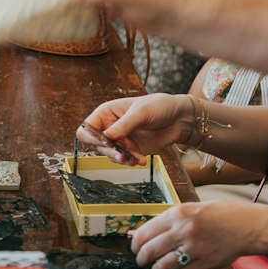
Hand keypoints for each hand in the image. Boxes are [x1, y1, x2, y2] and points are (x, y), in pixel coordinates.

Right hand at [76, 94, 191, 164]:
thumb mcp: (141, 113)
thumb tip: (107, 137)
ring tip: (135, 159)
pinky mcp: (131, 150)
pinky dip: (132, 161)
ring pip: (111, 155)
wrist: (180, 118)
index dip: (90, 136)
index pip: (87, 128)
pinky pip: (125, 160)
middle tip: (122, 156)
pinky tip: (142, 160)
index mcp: (107, 113)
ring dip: (122, 159)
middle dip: (110, 151)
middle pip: (98, 144)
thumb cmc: (159, 107)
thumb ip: (124, 125)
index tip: (103, 142)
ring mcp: (121, 140)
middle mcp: (110, 127)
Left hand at [130, 202, 267, 268]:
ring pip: (162, 267)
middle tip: (143, 262)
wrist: (248, 225)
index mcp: (177, 214)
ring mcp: (195, 248)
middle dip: (142, 260)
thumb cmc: (218, 216)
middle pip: (149, 252)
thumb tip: (140, 233)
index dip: (135, 245)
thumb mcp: (190, 209)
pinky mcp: (206, 263)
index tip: (135, 249)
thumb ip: (167, 221)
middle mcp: (184, 230)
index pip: (144, 233)